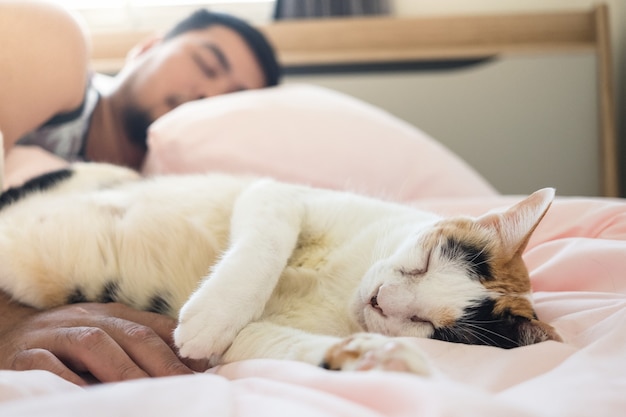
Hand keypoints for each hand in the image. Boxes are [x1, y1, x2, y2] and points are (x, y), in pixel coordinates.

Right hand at [0, 292, 206, 385]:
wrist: (6, 331)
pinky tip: (91, 397)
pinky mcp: (25, 356)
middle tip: (185, 387)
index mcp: (111, 314)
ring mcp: (55, 334)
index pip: (153, 327)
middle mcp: (87, 319)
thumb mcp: (106, 334)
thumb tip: (191, 365)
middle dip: (162, 362)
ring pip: (96, 344)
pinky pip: (50, 366)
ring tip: (148, 393)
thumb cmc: (67, 341)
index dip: (179, 347)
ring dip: (126, 370)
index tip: (202, 370)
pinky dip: (72, 380)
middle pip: (131, 335)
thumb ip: (141, 344)